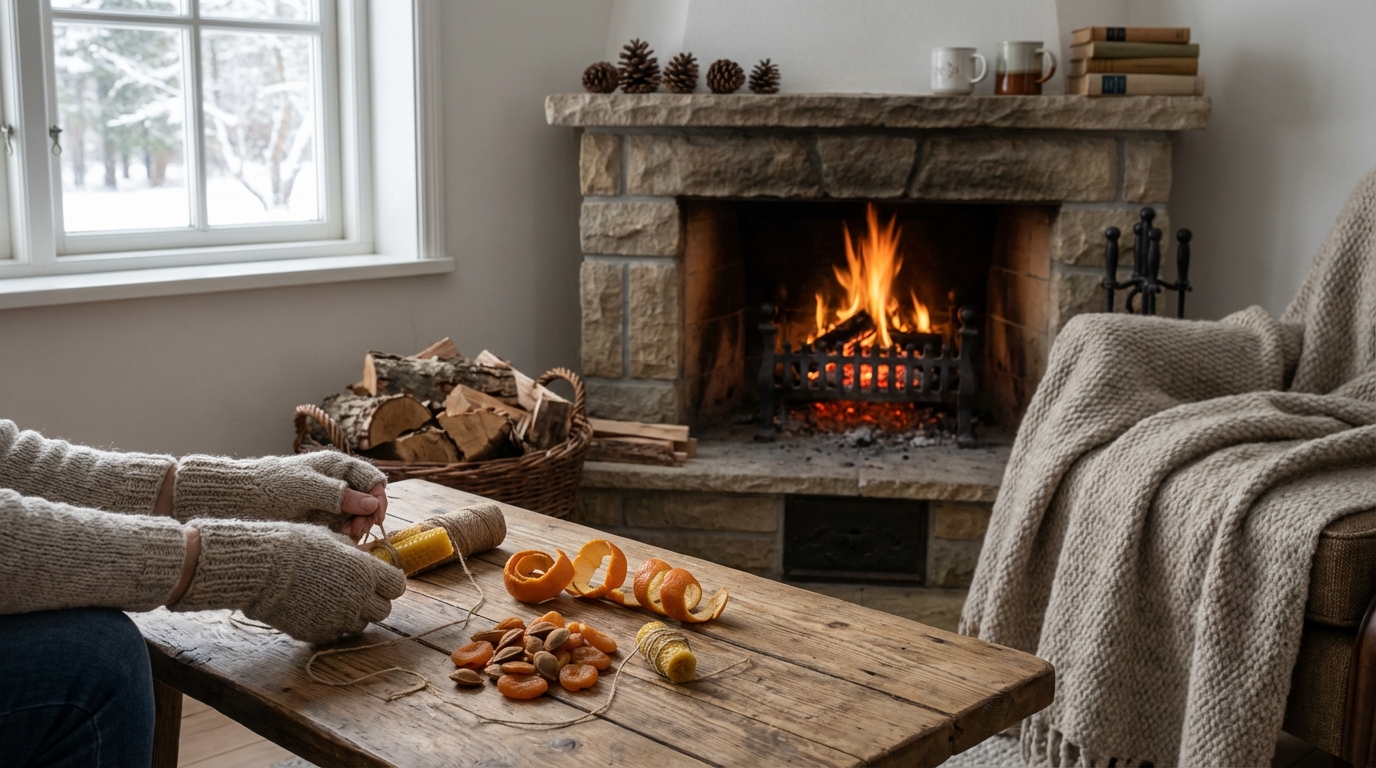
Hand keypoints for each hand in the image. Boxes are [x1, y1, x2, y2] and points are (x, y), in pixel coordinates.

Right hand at [170, 518, 406, 643]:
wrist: (262, 568)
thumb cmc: (296, 545)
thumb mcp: (332, 540)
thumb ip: (356, 553)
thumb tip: (370, 558)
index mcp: (366, 572)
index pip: (397, 586)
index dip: (390, 583)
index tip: (381, 580)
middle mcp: (358, 598)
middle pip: (383, 610)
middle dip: (375, 601)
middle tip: (360, 592)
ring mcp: (338, 619)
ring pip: (361, 624)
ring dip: (355, 614)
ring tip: (336, 600)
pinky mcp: (318, 633)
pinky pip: (336, 633)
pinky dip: (332, 625)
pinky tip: (318, 610)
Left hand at [174, 452, 387, 533]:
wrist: (239, 500)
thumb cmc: (271, 487)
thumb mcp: (307, 488)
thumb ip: (340, 494)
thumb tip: (373, 503)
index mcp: (337, 466)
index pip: (372, 478)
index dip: (379, 497)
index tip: (375, 517)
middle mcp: (338, 482)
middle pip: (369, 498)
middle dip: (369, 515)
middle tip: (358, 531)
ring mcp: (330, 501)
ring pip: (358, 514)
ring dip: (358, 525)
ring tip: (348, 537)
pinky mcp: (321, 517)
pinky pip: (343, 525)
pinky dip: (345, 533)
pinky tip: (340, 540)